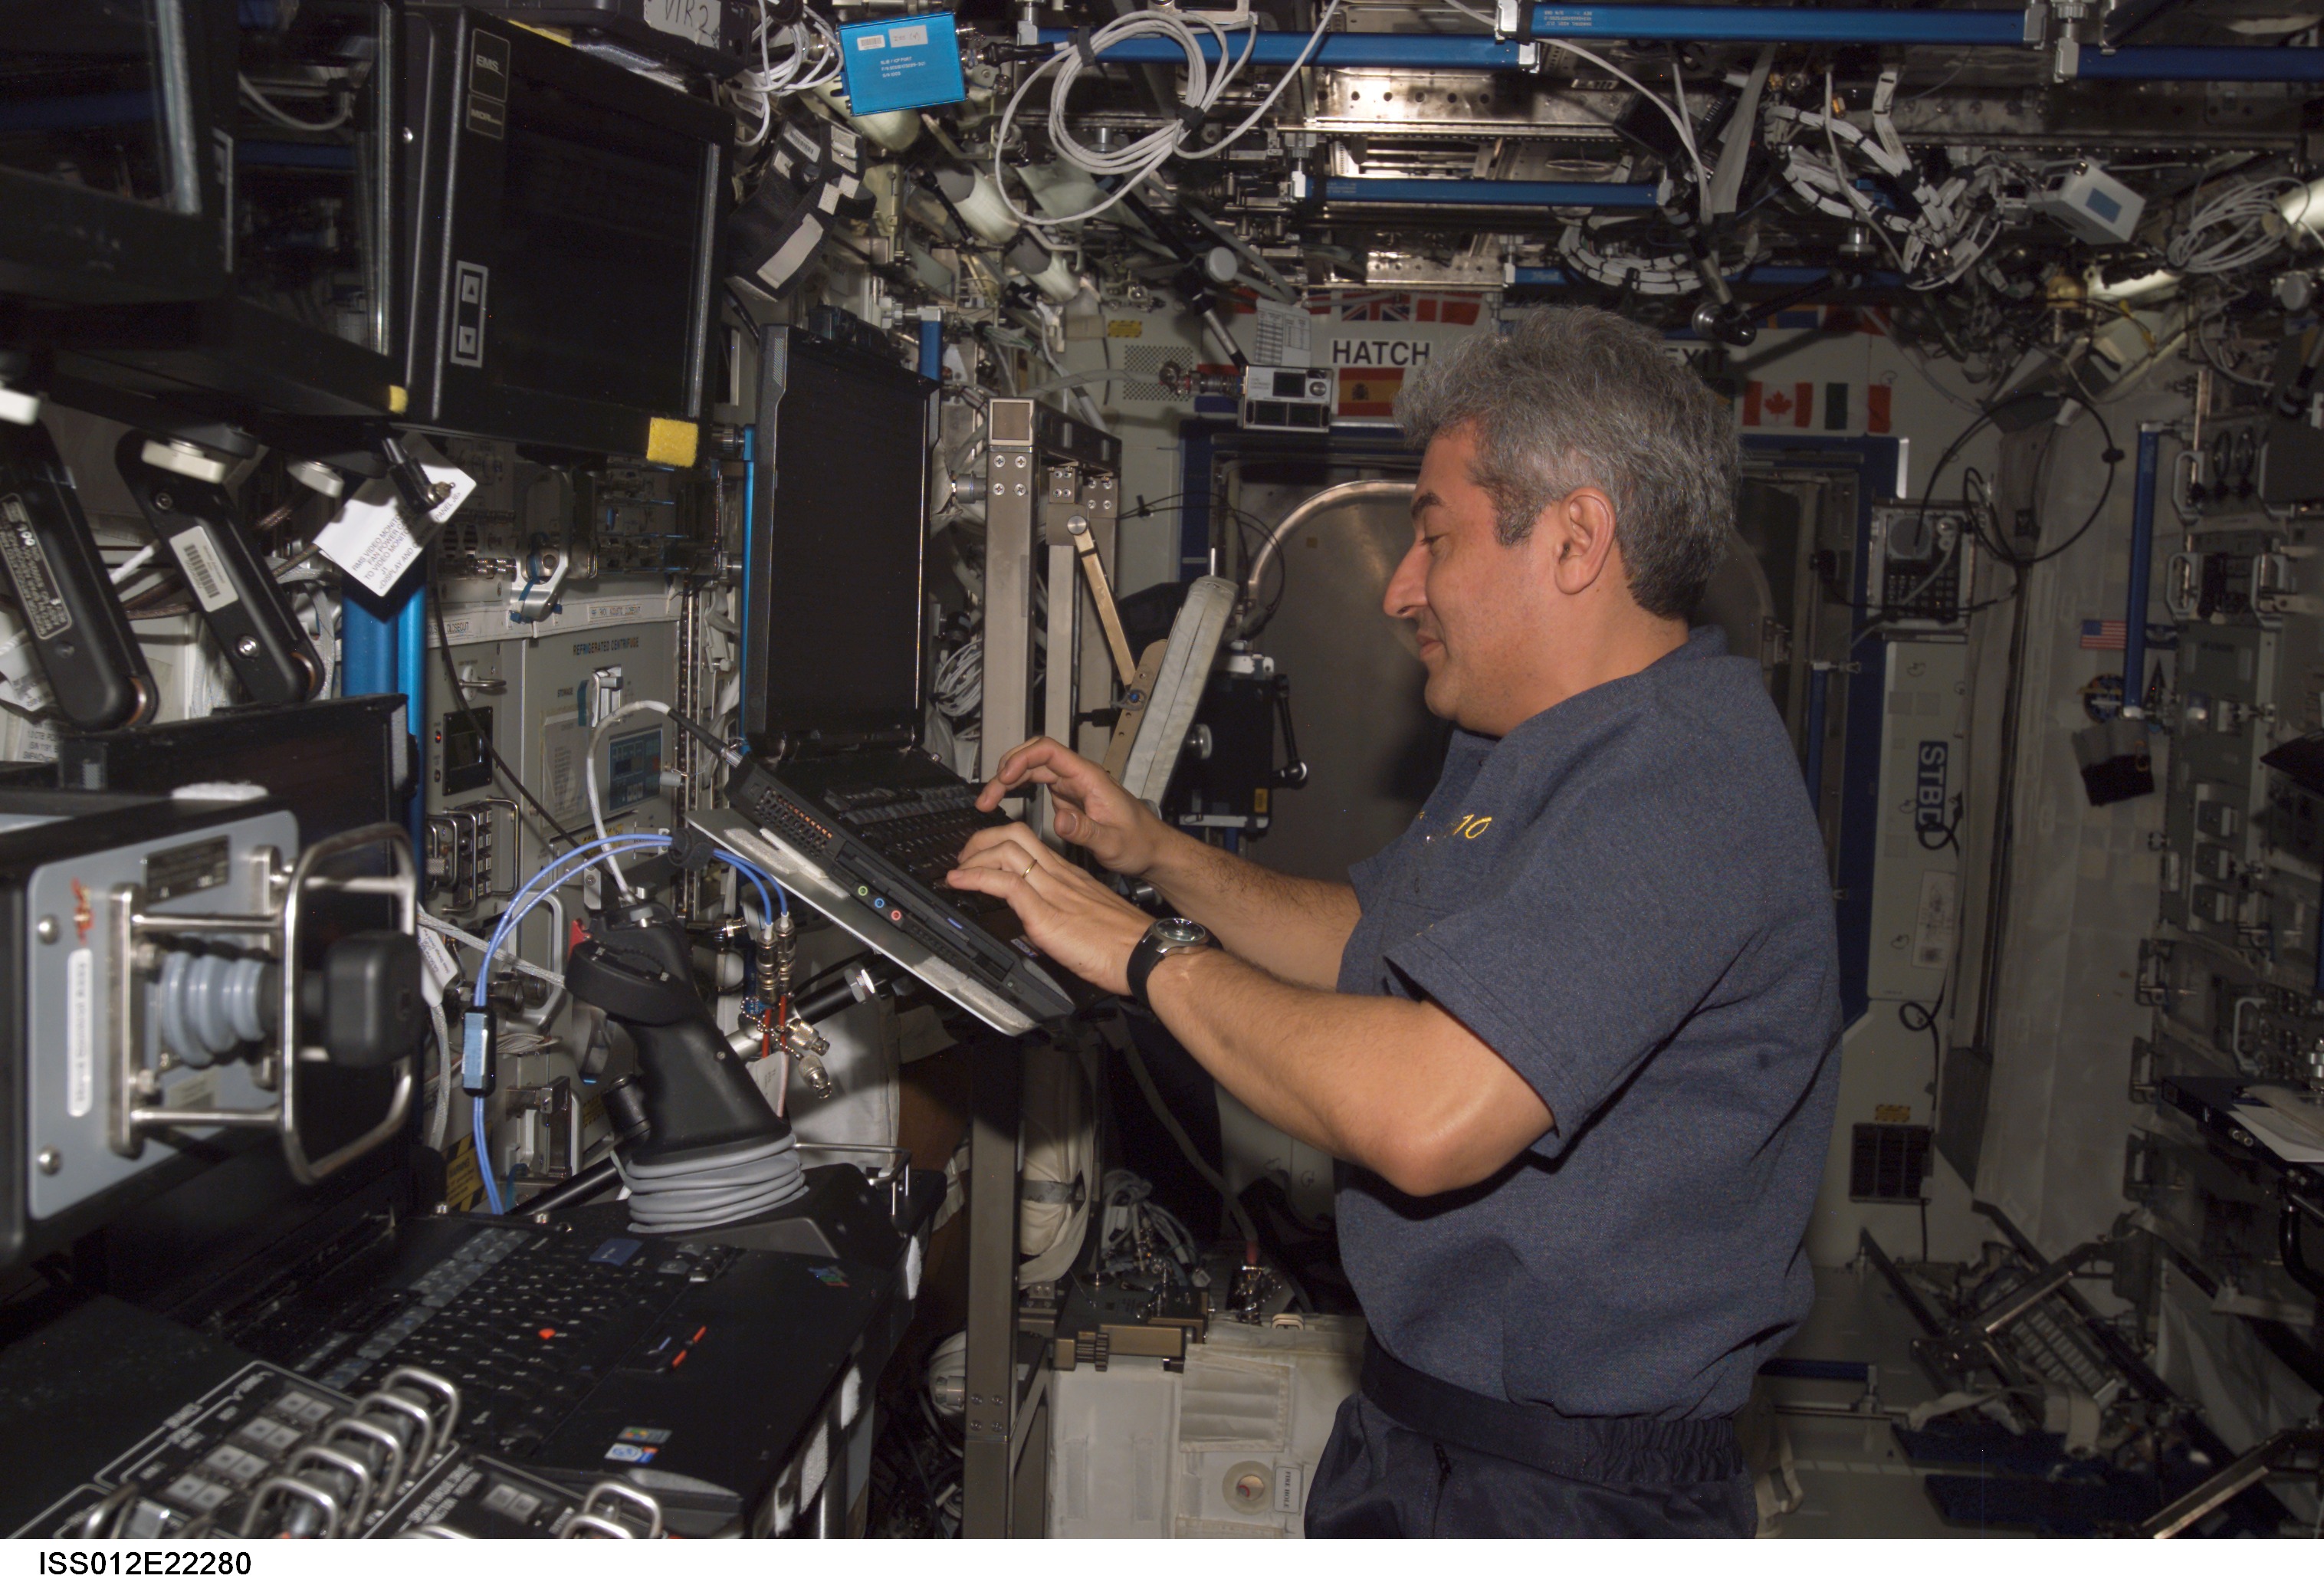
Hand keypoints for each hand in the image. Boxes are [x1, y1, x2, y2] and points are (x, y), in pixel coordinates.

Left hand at [945, 823, 1152, 995]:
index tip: (981, 855)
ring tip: (957, 871)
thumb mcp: (1089, 920)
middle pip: (1013, 835)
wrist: (1147, 954)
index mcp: (1070, 876)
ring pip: (1006, 851)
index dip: (998, 841)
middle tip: (964, 859)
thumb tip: (1037, 924)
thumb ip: (1063, 915)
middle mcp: (1060, 876)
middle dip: (980, 840)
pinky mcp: (1047, 915)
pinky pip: (1006, 883)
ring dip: (972, 858)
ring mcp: (1053, 892)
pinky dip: (975, 878)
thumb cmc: (1125, 943)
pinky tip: (960, 883)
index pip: (1029, 842)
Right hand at [973, 736, 1167, 876]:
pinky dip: (1017, 790)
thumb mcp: (1113, 842)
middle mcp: (1078, 776)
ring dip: (1007, 781)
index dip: (1022, 758)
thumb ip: (1086, 831)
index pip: (1049, 751)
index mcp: (1089, 778)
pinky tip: (1005, 802)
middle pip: (1034, 757)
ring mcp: (1071, 785)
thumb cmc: (1140, 842)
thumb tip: (1059, 818)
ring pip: (1032, 770)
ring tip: (987, 801)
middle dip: (1006, 770)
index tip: (1004, 777)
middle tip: (986, 796)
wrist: (1152, 849)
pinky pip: (1036, 784)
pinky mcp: (1067, 797)